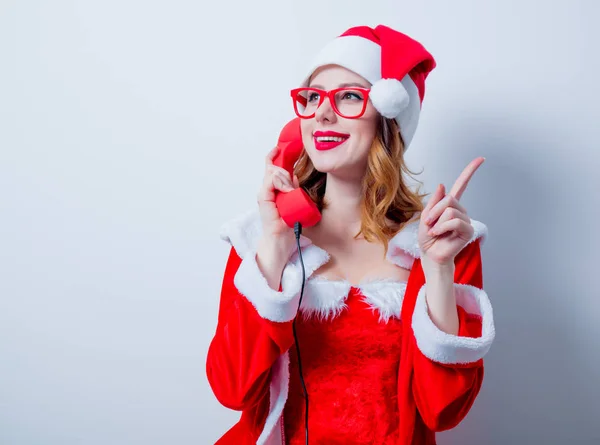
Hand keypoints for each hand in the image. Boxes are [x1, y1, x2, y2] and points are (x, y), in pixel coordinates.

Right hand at [256, 145, 301, 262]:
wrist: (280, 240)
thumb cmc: (287, 223)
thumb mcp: (294, 201)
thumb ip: (293, 188)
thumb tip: (296, 176)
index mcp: (272, 189)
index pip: (270, 168)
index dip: (273, 157)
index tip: (278, 149)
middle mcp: (266, 190)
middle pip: (274, 169)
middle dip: (285, 171)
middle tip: (293, 185)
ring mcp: (264, 194)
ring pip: (273, 174)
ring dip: (285, 178)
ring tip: (291, 191)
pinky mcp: (264, 199)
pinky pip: (270, 182)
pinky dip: (280, 183)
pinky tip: (288, 190)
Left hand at [418, 157, 484, 266]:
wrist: (429, 255)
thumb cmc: (428, 238)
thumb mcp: (425, 217)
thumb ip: (433, 202)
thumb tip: (442, 185)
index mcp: (450, 205)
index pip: (462, 185)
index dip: (470, 171)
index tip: (481, 159)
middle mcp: (460, 210)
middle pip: (448, 199)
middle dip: (434, 211)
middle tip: (429, 223)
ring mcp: (465, 220)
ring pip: (449, 210)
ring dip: (437, 221)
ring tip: (435, 231)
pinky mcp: (468, 230)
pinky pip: (454, 221)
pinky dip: (442, 227)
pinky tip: (439, 234)